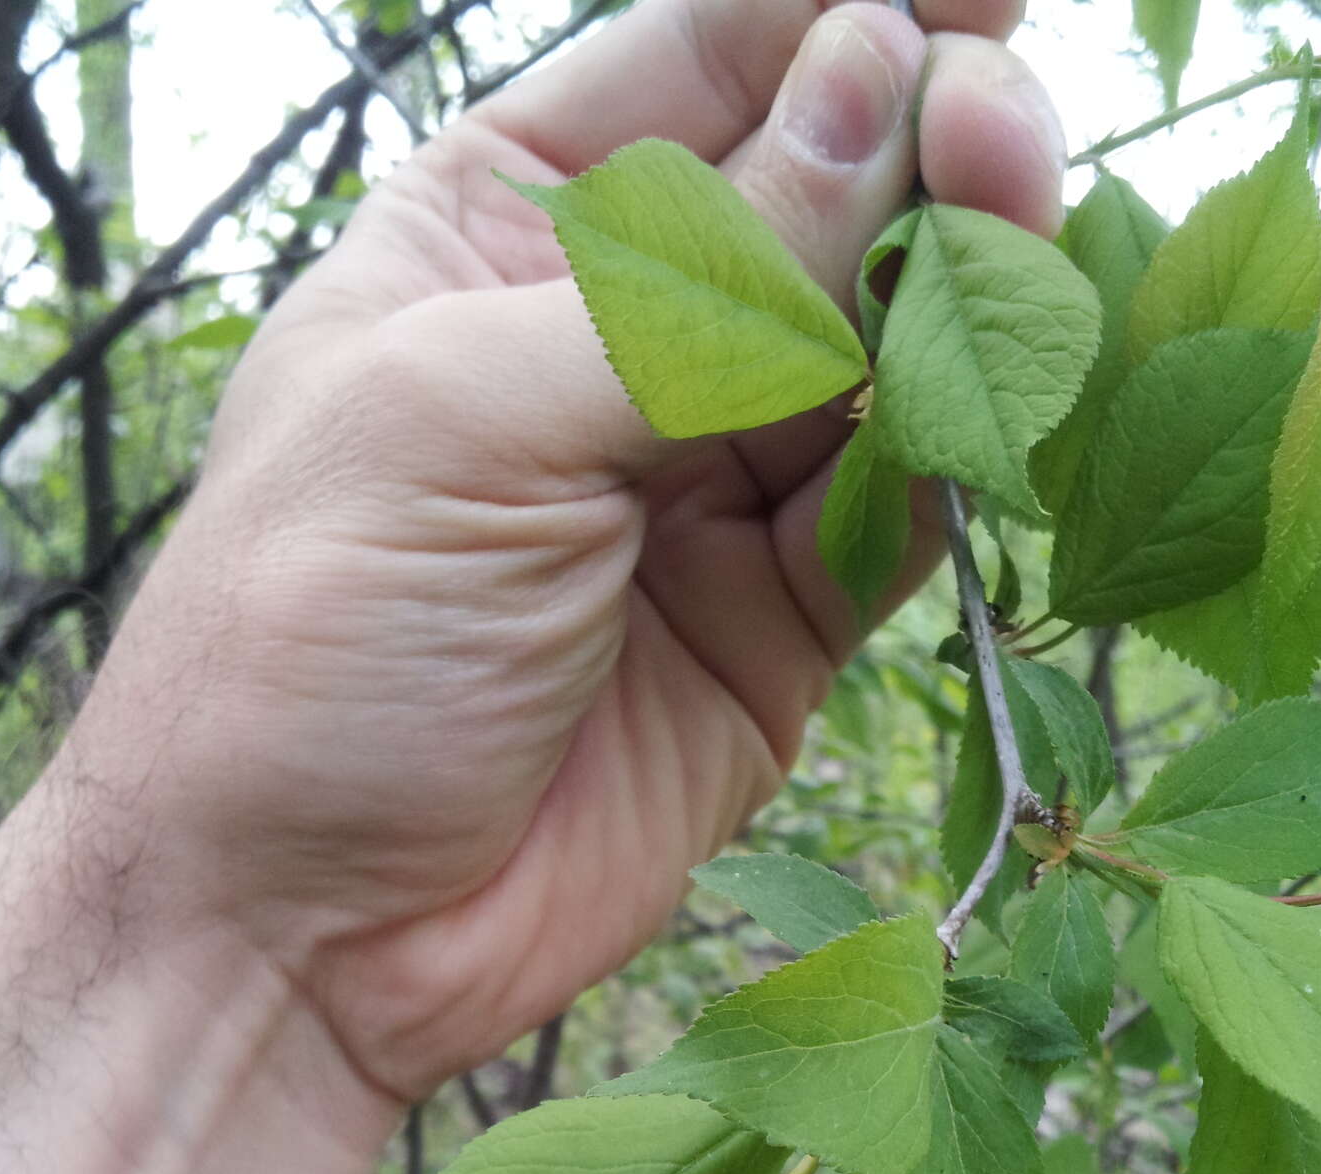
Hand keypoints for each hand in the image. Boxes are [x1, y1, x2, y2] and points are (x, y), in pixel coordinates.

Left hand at [73, 0, 1065, 1103]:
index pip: (703, 64)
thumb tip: (877, 77)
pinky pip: (903, 508)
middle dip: (923, 141)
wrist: (303, 933)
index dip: (841, 10)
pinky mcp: (779, 623)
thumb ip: (693, 283)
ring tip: (1017, 239)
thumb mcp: (472, 418)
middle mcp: (617, 345)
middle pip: (821, 192)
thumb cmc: (313, 644)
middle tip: (1004, 134)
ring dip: (964, 290)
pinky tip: (995, 405)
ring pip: (888, 346)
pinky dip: (959, 457)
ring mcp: (706, 487)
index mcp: (496, 235)